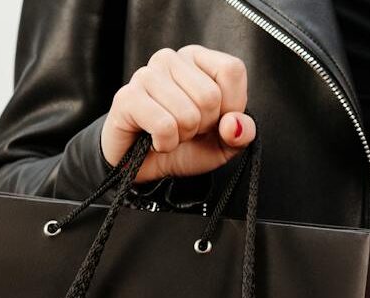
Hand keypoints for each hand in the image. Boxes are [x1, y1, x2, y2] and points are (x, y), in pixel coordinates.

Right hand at [104, 45, 255, 181]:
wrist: (145, 166)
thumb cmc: (185, 146)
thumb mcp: (225, 143)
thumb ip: (242, 133)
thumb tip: (234, 124)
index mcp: (197, 59)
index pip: (231, 70)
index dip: (232, 105)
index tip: (215, 119)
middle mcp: (169, 59)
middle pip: (210, 96)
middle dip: (204, 126)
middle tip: (187, 129)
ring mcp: (145, 75)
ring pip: (187, 114)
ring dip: (183, 136)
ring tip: (170, 133)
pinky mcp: (127, 98)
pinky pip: (164, 126)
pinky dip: (165, 144)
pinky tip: (155, 140)